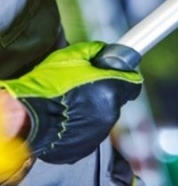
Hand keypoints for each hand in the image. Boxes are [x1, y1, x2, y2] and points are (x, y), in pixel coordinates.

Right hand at [0, 42, 141, 164]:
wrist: (26, 116)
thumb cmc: (47, 86)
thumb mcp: (72, 56)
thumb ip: (95, 50)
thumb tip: (105, 50)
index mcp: (111, 89)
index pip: (133, 83)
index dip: (125, 76)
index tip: (118, 74)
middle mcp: (109, 112)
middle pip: (117, 98)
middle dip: (106, 91)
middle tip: (87, 86)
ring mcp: (99, 131)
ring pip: (105, 114)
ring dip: (95, 107)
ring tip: (74, 102)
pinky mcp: (86, 145)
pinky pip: (92, 130)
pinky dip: (85, 123)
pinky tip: (69, 116)